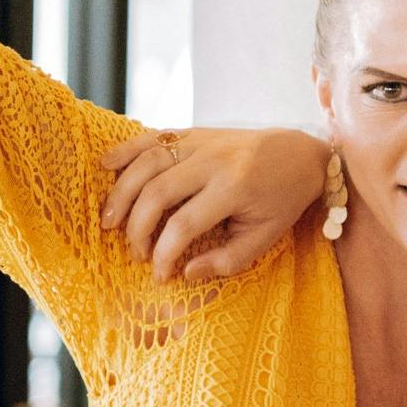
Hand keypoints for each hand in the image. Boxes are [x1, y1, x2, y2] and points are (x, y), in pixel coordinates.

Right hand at [99, 126, 330, 280]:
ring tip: (108, 221)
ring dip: (121, 192)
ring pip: (148, 162)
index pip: (183, 225)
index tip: (159, 275)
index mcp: (234, 188)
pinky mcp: (195, 131)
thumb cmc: (283, 201)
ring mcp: (203, 141)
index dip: (164, 254)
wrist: (302, 155)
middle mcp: (215, 161)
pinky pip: (154, 136)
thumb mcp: (266, 237)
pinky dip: (126, 149)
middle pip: (157, 193)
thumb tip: (186, 273)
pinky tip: (105, 166)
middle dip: (137, 228)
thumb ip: (228, 259)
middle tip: (133, 253)